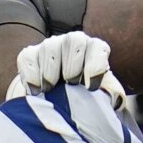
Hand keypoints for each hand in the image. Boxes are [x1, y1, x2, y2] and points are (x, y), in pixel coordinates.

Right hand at [6, 31, 129, 117]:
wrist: (55, 102)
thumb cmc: (83, 99)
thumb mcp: (102, 98)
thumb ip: (111, 96)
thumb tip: (114, 99)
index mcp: (94, 50)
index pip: (97, 47)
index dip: (95, 65)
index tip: (91, 87)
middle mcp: (73, 43)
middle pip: (74, 40)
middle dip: (73, 64)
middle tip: (70, 83)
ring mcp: (50, 47)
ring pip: (50, 47)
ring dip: (51, 69)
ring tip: (50, 89)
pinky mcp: (29, 55)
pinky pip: (28, 57)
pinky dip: (31, 74)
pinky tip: (35, 91)